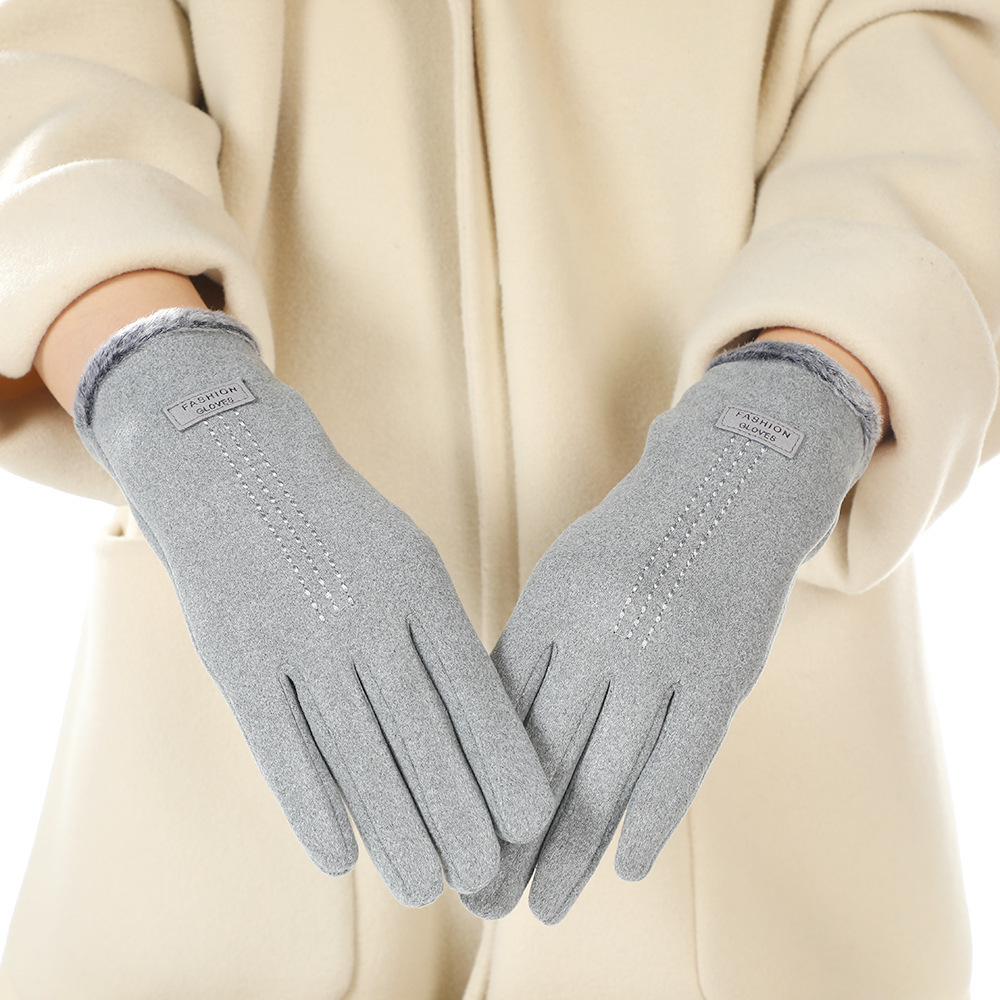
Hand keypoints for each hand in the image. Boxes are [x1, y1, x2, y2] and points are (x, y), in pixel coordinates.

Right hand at [72, 307, 554, 905]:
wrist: (233, 465)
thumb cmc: (340, 524)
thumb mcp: (405, 555)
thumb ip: (434, 631)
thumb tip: (481, 722)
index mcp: (413, 581)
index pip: (470, 684)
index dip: (502, 755)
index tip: (533, 815)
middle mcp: (358, 610)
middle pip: (418, 730)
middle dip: (458, 809)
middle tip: (489, 874)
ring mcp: (293, 636)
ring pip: (353, 749)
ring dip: (392, 824)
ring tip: (423, 883)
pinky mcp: (235, 658)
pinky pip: (278, 745)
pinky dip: (310, 806)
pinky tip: (338, 858)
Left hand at [461, 339, 881, 922]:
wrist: (731, 485)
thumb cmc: (632, 544)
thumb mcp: (566, 578)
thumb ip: (532, 650)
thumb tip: (485, 737)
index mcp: (553, 605)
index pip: (501, 715)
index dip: (474, 786)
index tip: (452, 844)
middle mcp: (605, 630)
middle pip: (549, 754)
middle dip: (513, 840)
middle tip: (483, 905)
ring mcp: (668, 651)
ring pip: (613, 770)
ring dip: (576, 850)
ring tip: (545, 908)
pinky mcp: (725, 671)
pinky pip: (686, 759)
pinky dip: (655, 817)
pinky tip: (629, 869)